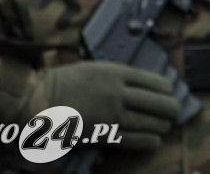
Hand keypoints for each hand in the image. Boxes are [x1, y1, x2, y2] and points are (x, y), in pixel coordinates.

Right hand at [17, 61, 180, 150]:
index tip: (170, 93)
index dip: (167, 90)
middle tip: (173, 113)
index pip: (154, 81)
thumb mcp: (93, 69)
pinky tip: (155, 141)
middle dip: (170, 108)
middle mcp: (117, 92)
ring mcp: (110, 113)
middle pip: (157, 102)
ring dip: (161, 125)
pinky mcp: (101, 133)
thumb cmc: (62, 82)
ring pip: (148, 121)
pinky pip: (132, 139)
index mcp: (116, 72)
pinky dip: (147, 140)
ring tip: (166, 127)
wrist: (36, 100)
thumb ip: (117, 76)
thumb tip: (141, 85)